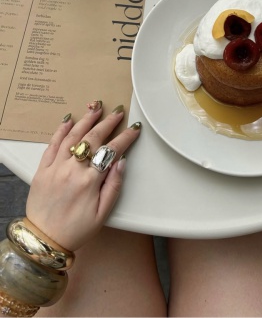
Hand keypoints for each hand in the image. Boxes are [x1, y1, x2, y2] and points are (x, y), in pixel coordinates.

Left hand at [26, 102, 140, 251]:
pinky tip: (68, 120)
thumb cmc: (76, 229)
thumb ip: (114, 186)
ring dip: (86, 120)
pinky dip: (60, 130)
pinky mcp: (42, 169)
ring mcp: (55, 168)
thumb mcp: (103, 213)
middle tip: (118, 112)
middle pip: (93, 138)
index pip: (112, 151)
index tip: (135, 129)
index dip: (126, 138)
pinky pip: (51, 145)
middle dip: (108, 122)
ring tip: (96, 107)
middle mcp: (72, 170)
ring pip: (73, 136)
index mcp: (89, 181)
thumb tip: (122, 162)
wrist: (44, 239)